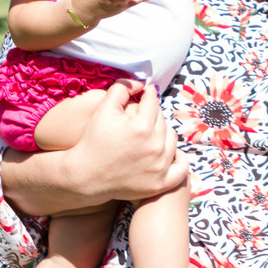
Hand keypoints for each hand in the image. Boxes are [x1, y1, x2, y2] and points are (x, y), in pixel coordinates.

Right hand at [65, 82, 187, 203]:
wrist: (86, 176)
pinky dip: (179, 158)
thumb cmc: (93, 141)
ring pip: (171, 138)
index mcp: (142, 126)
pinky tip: (170, 152)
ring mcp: (159, 166)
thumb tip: (141, 83)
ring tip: (150, 132)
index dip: (147, 95)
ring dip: (163, 132)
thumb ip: (121, 88)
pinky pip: (182, 167)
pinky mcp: (160, 183)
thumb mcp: (103, 109)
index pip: (153, 102)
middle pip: (162, 119)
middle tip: (141, 116)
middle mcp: (154, 146)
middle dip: (152, 114)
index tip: (144, 95)